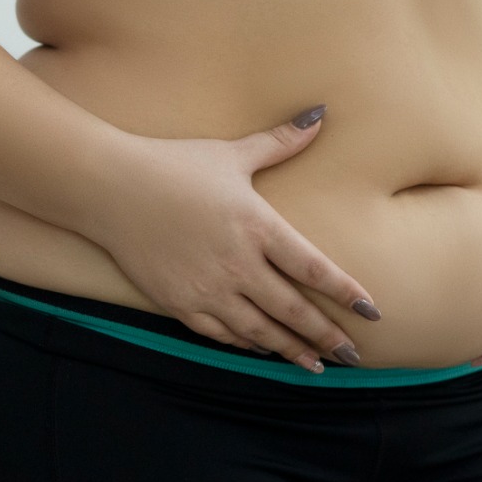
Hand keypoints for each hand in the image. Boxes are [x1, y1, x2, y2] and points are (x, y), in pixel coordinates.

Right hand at [82, 105, 381, 372]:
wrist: (109, 188)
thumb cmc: (172, 165)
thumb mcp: (230, 153)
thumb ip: (279, 142)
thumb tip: (319, 116)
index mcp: (257, 226)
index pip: (314, 269)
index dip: (345, 293)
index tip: (371, 312)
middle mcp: (237, 264)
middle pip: (293, 309)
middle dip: (326, 336)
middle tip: (352, 355)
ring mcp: (206, 288)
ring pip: (259, 330)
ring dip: (289, 349)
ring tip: (314, 366)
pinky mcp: (178, 302)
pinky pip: (219, 333)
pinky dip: (244, 344)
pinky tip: (259, 349)